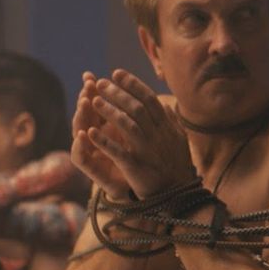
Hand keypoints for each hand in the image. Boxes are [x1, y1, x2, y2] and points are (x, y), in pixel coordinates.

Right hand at [72, 72, 130, 198]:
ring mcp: (93, 156)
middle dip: (84, 99)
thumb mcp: (138, 133)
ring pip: (79, 133)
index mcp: (107, 129)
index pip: (95, 107)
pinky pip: (82, 158)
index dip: (92, 92)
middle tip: (86, 85)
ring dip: (81, 117)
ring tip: (84, 103)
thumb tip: (134, 89)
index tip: (90, 76)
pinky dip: (82, 146)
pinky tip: (84, 135)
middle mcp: (96, 141)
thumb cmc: (140, 160)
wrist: (147, 191)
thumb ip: (134, 114)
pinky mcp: (94, 172)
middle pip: (84, 116)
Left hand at [75, 68, 196, 198]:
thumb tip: (164, 104)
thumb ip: (170, 121)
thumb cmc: (176, 167)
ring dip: (110, 111)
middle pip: (136, 108)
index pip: (149, 99)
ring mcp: (147, 151)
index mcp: (166, 127)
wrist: (177, 196)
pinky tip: (90, 132)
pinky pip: (119, 152)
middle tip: (101, 83)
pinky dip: (104, 142)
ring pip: (128, 126)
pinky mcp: (137, 168)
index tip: (117, 73)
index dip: (133, 84)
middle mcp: (158, 136)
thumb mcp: (178, 140)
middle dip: (117, 93)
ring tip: (94, 100)